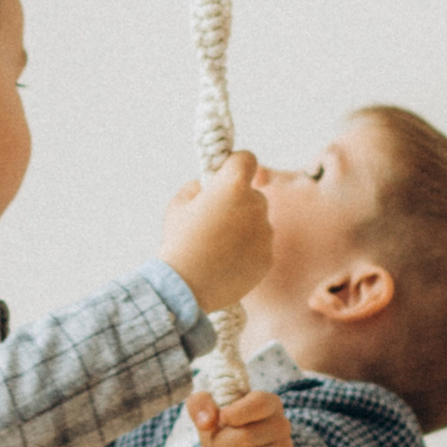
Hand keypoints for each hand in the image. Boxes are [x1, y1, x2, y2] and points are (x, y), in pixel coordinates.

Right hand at [162, 151, 272, 310]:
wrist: (186, 287)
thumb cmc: (179, 242)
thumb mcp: (178, 204)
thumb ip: (197, 188)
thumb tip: (206, 187)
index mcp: (233, 186)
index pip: (247, 159)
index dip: (235, 165)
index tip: (225, 176)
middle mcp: (255, 205)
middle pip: (254, 194)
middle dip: (238, 202)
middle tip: (216, 220)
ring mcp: (265, 232)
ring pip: (258, 221)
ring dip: (244, 227)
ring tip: (218, 246)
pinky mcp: (268, 256)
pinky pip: (260, 245)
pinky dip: (248, 250)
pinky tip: (227, 261)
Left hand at [191, 384, 294, 446]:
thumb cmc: (224, 430)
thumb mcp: (207, 411)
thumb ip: (199, 405)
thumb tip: (206, 421)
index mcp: (269, 403)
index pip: (259, 403)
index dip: (236, 412)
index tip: (221, 419)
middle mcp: (282, 425)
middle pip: (246, 437)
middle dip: (219, 446)